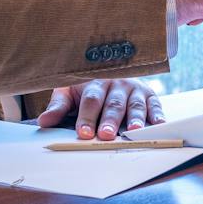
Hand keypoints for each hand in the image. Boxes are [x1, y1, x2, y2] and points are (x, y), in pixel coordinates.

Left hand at [37, 78, 165, 140]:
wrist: (112, 68)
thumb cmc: (87, 88)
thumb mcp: (69, 92)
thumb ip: (58, 107)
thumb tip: (43, 122)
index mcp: (95, 83)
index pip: (91, 100)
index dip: (87, 117)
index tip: (83, 133)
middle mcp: (116, 84)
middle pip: (113, 104)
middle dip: (110, 120)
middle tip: (106, 135)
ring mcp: (134, 89)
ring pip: (135, 104)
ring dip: (135, 118)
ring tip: (134, 131)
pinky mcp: (149, 94)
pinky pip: (155, 104)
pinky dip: (157, 115)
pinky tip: (158, 125)